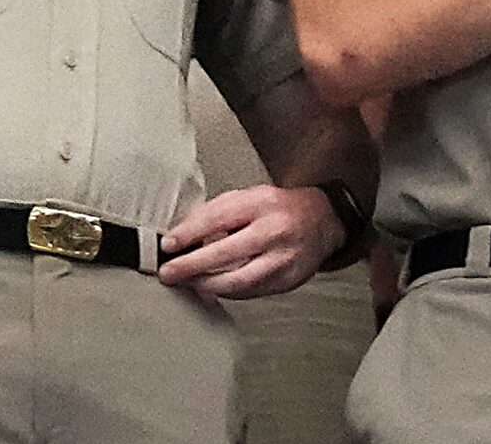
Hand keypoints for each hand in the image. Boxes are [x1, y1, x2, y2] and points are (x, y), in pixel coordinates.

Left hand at [157, 185, 341, 301]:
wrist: (323, 221)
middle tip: (169, 274)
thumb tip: (181, 233)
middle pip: (227, 253)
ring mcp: (284, 258)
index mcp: (263, 203)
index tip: (168, 245)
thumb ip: (217, 211)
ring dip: (206, 285)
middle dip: (191, 266)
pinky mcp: (288, 280)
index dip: (189, 233)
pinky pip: (249, 293)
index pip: (220, 218)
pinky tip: (213, 288)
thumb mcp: (251, 197)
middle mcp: (276, 230)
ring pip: (238, 281)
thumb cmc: (280, 209)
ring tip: (189, 284)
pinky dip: (227, 292)